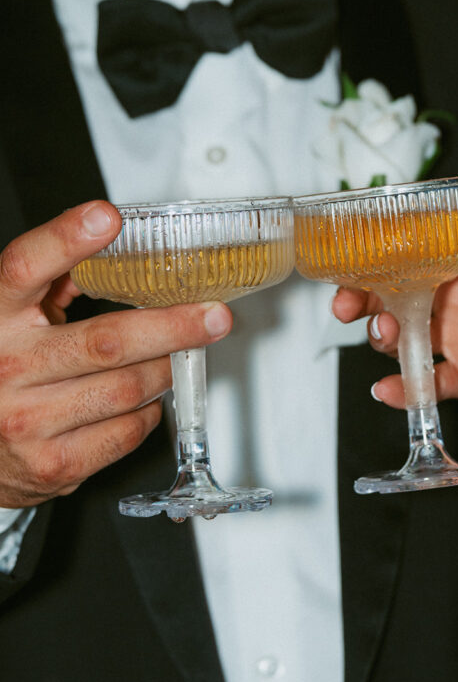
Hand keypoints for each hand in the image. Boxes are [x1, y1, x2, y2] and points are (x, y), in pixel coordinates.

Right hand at [0, 201, 231, 507]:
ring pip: (129, 387)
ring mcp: (28, 420)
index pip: (24, 267)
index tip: (108, 218)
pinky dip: (149, 411)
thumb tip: (119, 243)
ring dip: (164, 370)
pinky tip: (142, 399)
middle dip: (172, 327)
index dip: (66, 240)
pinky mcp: (54, 463)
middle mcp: (6, 367)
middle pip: (105, 340)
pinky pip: (128, 431)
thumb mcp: (13, 317)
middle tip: (213, 316)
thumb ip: (54, 281)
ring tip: (173, 358)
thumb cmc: (3, 368)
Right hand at [333, 194, 457, 437]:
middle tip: (346, 300)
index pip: (420, 242)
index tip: (354, 245)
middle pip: (396, 289)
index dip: (383, 243)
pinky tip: (391, 389)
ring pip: (403, 333)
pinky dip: (405, 387)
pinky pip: (428, 381)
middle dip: (362, 293)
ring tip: (384, 336)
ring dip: (382, 334)